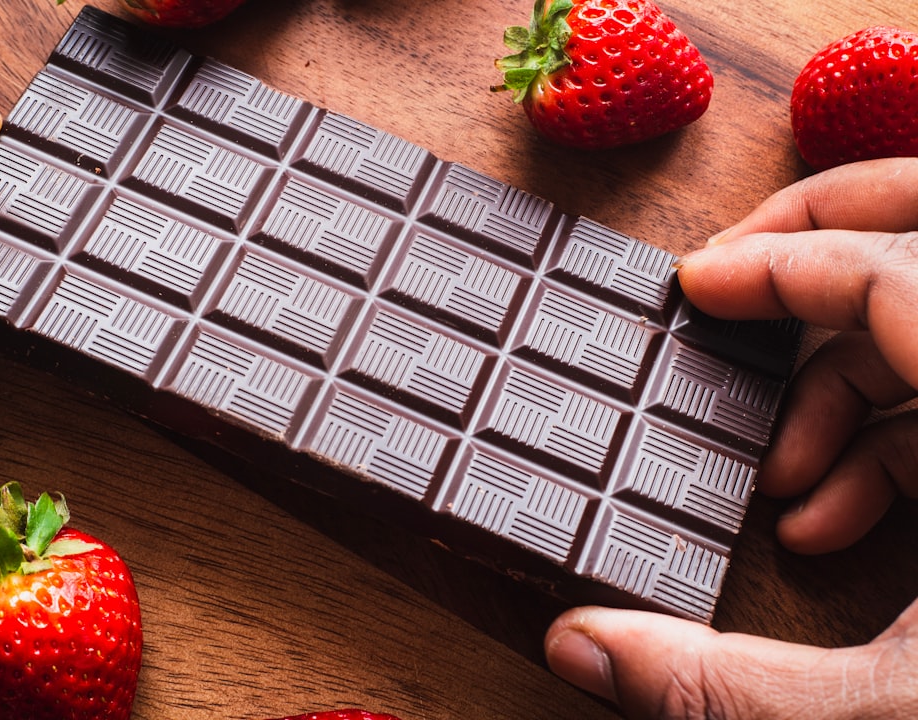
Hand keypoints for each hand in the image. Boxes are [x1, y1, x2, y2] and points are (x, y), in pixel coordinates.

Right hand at [545, 157, 917, 718]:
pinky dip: (885, 442)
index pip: (897, 274)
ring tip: (783, 487)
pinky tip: (829, 523)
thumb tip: (577, 646)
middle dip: (825, 241)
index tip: (693, 288)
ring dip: (841, 383)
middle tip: (737, 281)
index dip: (779, 266)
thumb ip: (722, 686)